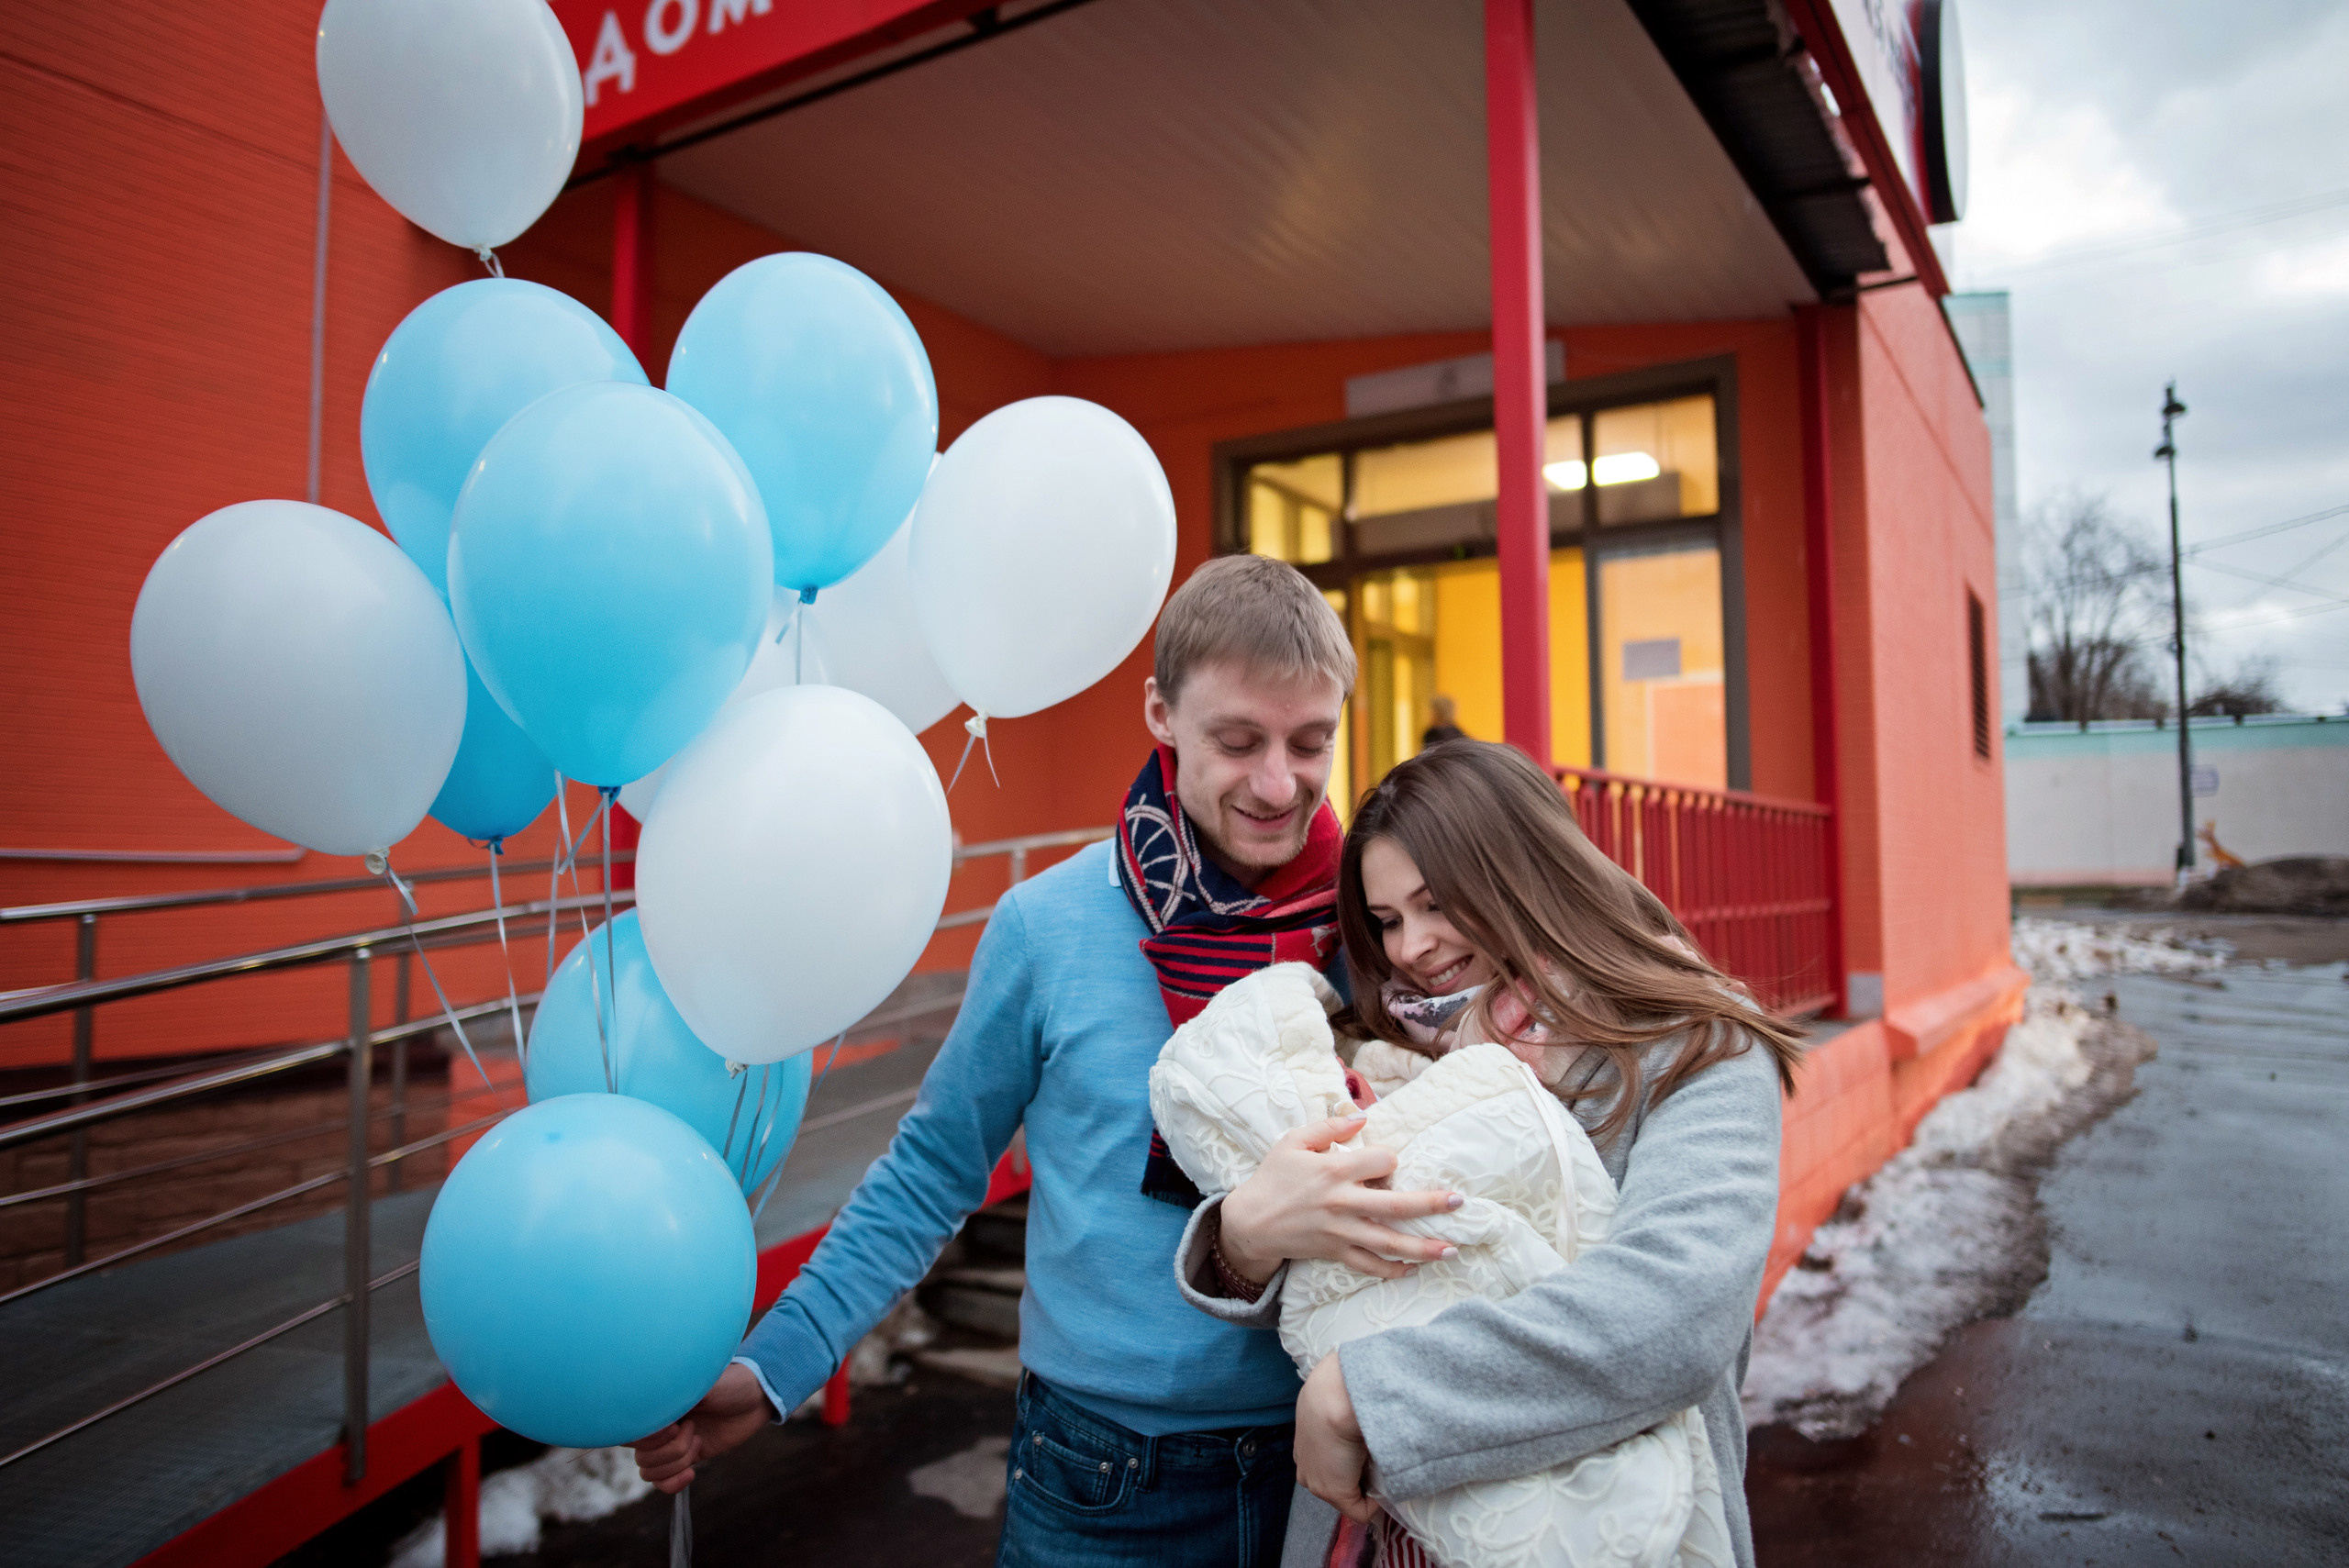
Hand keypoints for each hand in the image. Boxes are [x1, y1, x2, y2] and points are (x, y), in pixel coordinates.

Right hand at [630, 1363, 775, 1492]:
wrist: (757, 1397)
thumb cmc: (729, 1383)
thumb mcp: (701, 1383)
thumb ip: (671, 1394)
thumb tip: (645, 1401)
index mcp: (654, 1403)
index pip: (626, 1432)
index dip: (648, 1437)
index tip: (674, 1424)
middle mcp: (656, 1424)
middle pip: (641, 1456)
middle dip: (671, 1448)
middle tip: (693, 1426)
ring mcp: (669, 1444)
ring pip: (650, 1472)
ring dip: (678, 1460)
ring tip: (699, 1439)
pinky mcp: (685, 1459)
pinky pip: (662, 1483)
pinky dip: (673, 1484)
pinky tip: (692, 1473)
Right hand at [1219, 1114, 1460, 1281]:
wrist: (1251, 1222)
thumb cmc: (1274, 1177)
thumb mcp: (1293, 1141)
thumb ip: (1329, 1126)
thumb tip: (1363, 1117)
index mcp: (1333, 1170)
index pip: (1380, 1161)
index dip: (1390, 1159)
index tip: (1388, 1161)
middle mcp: (1342, 1203)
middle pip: (1395, 1206)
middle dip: (1431, 1204)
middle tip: (1459, 1202)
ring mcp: (1340, 1232)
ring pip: (1388, 1243)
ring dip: (1422, 1247)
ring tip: (1451, 1249)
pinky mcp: (1335, 1253)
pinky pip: (1369, 1266)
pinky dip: (1392, 1271)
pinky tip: (1414, 1269)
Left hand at [1296, 1352, 1376, 1523]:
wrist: (1336, 1395)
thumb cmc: (1338, 1391)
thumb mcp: (1333, 1404)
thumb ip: (1340, 1420)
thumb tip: (1359, 1429)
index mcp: (1304, 1445)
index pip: (1327, 1463)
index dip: (1350, 1462)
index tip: (1369, 1452)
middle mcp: (1305, 1467)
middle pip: (1337, 1481)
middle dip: (1359, 1476)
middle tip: (1378, 1458)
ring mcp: (1317, 1484)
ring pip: (1349, 1495)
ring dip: (1368, 1485)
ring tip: (1381, 1462)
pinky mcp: (1335, 1494)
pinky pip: (1362, 1511)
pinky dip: (1378, 1502)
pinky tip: (1384, 1477)